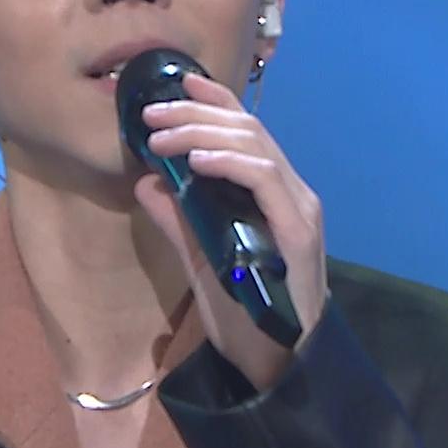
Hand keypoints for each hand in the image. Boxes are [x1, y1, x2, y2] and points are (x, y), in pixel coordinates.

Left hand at [133, 71, 328, 391]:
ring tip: (163, 135)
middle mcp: (292, 193)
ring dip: (203, 133)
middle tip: (151, 114)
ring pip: (256, 146)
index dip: (213, 102)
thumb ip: (178, 219)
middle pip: (247, 130)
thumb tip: (147, 181)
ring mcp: (299, 210)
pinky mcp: (299, 231)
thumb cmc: (244, 315)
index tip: (175, 83)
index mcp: (272, 195)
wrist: (276, 363)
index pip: (246, 132)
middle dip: (195, 114)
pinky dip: (230, 163)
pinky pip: (265, 180)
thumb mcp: (200, 258)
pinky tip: (197, 161)